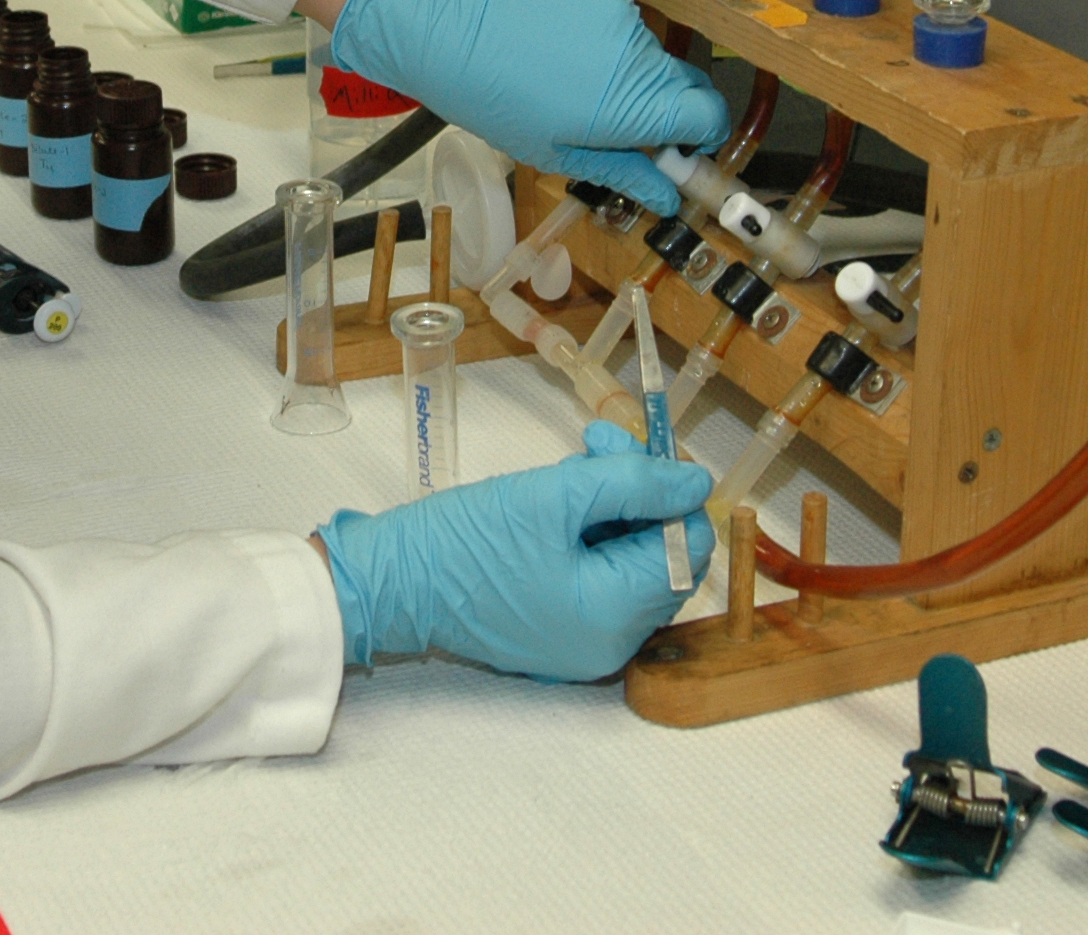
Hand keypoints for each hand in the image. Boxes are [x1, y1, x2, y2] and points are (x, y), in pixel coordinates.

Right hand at [316, 420, 713, 680]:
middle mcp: (610, 643)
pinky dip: (590, 535)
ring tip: (572, 466)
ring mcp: (583, 642)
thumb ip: (633, 483)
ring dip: (612, 507)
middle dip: (639, 494)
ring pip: (628, 561)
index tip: (641, 450)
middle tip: (599, 444)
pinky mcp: (559, 631)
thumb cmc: (464, 541)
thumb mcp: (554, 495)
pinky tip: (559, 500)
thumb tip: (695, 481)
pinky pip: (598, 578)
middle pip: (659, 556)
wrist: (391, 581)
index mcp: (615, 617)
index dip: (674, 494)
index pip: (686, 550)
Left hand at [327, 0, 727, 214]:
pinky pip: (621, 20)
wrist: (448, 28)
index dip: (702, 136)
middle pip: (682, 84)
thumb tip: (668, 199)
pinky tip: (561, 45)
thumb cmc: (495, 99)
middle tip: (616, 124)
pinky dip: (603, 37)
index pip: (710, 115)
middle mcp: (640, 53)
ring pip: (647, 53)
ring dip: (626, 72)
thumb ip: (624, 172)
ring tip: (569, 78)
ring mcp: (622, 12)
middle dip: (661, 108)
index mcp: (634, 103)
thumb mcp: (557, 153)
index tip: (677, 150)